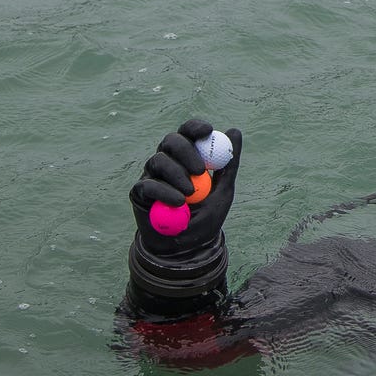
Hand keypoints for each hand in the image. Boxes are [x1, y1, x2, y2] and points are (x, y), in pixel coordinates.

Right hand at [131, 118, 241, 254]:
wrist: (189, 247)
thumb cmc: (206, 215)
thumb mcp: (223, 190)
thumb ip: (229, 163)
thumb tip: (235, 131)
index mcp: (187, 155)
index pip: (188, 132)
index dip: (195, 128)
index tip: (207, 131)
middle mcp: (168, 160)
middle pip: (171, 141)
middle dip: (185, 151)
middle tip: (199, 170)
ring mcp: (152, 175)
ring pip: (159, 160)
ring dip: (176, 175)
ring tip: (190, 195)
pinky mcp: (140, 193)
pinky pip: (149, 185)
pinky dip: (165, 192)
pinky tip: (178, 202)